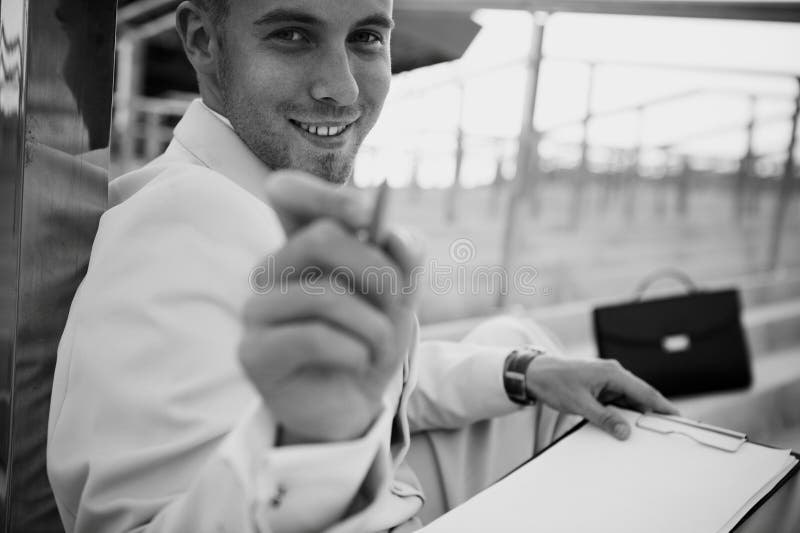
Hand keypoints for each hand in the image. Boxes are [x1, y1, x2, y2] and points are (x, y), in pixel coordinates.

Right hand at [239, 171, 422, 443]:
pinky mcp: (253, 353)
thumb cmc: (370, 340)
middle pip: (320, 239)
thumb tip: (393, 235)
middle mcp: (272, 271)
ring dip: (373, 324)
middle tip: (396, 301)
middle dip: (377, 270)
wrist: (355, 404)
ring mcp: (257, 311)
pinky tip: (358, 362)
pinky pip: (314, 338)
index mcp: (303, 245)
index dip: (321, 192)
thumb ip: (403, 258)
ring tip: (381, 345)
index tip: (365, 214)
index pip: (286, 193)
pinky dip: (355, 350)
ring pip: (324, 294)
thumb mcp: (399, 296)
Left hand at [525, 357, 678, 439]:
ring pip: (629, 400)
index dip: (664, 407)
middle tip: (664, 432)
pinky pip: (617, 401)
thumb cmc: (555, 382)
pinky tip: (623, 426)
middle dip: (652, 414)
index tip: (678, 419)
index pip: (646, 392)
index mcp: (613, 373)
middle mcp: (613, 374)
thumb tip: (624, 431)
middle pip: (640, 397)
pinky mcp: (600, 386)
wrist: (535, 373)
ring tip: (644, 433)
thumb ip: (604, 418)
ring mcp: (607, 380)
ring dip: (634, 415)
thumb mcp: (580, 404)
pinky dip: (621, 413)